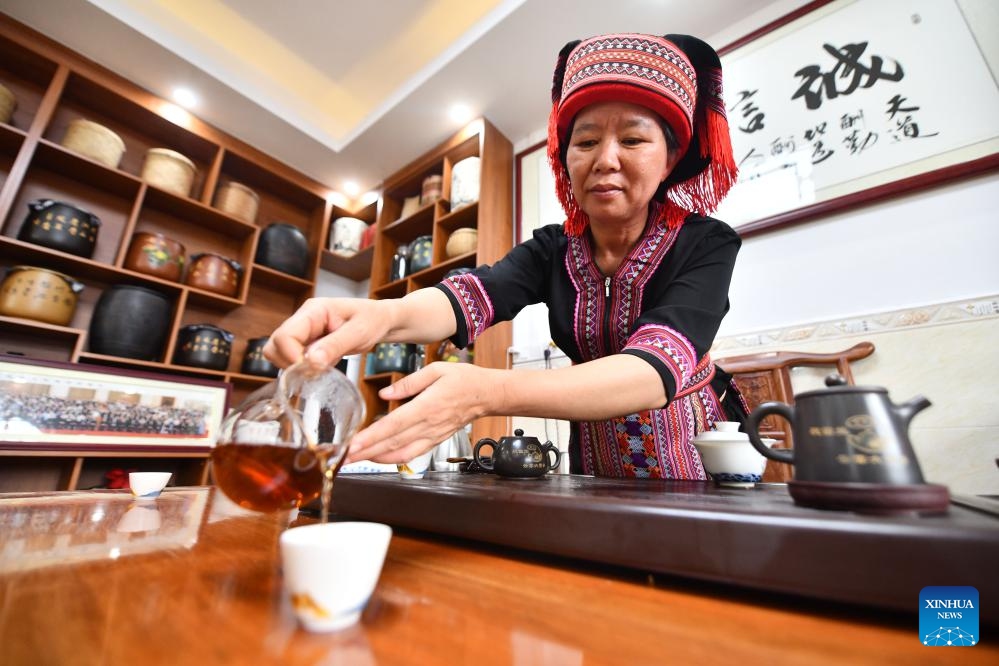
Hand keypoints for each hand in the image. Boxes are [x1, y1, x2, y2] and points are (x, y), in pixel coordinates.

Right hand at [263, 297, 389, 367]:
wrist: (380, 321)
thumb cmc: (372, 320)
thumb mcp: (359, 332)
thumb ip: (335, 345)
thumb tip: (312, 362)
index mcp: (313, 311)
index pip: (285, 335)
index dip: (292, 357)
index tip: (311, 369)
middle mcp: (303, 321)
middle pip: (275, 345)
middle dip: (290, 364)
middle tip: (315, 372)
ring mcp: (303, 333)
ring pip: (279, 354)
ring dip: (295, 368)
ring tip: (322, 369)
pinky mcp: (307, 345)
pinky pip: (293, 361)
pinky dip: (304, 370)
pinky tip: (323, 368)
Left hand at [346, 362, 501, 462]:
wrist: (487, 395)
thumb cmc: (464, 380)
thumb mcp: (436, 370)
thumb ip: (408, 383)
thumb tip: (385, 394)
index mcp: (427, 406)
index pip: (394, 425)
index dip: (372, 437)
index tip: (354, 444)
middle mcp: (428, 425)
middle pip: (392, 443)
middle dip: (365, 452)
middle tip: (342, 457)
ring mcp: (432, 436)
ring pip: (401, 453)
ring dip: (376, 459)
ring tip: (355, 460)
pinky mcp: (435, 440)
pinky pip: (412, 454)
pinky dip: (393, 459)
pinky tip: (379, 458)